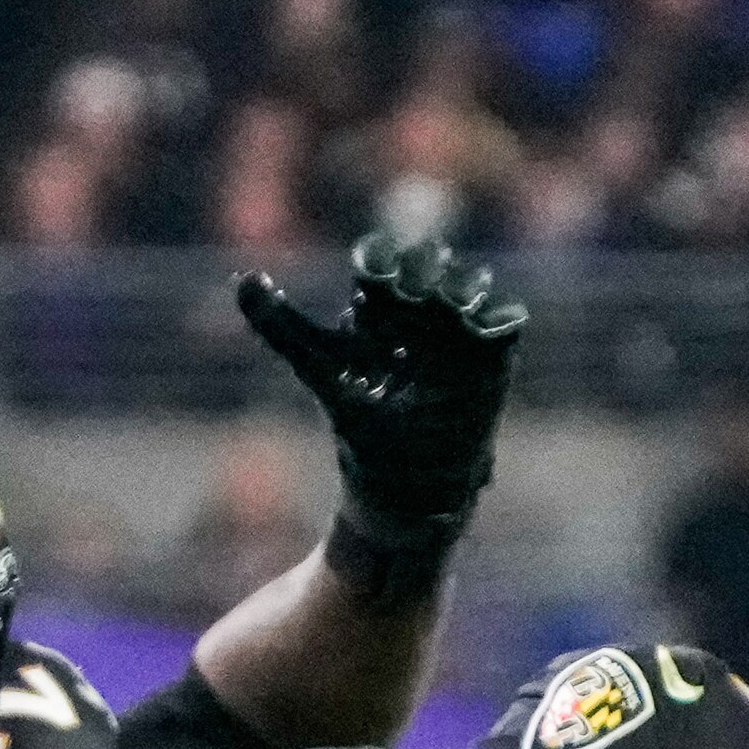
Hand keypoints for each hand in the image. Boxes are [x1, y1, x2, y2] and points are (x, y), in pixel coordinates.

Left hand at [238, 233, 526, 535]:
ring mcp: (457, 335)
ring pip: (467, 288)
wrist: (402, 485)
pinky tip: (477, 329)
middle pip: (428, 267)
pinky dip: (495, 319)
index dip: (380, 266)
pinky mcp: (490, 361)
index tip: (370, 284)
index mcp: (381, 308)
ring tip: (450, 307)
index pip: (383, 263)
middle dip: (423, 273)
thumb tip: (243, 279)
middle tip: (412, 292)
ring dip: (460, 291)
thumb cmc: (361, 427)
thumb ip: (282, 325)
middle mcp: (420, 314)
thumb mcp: (320, 368)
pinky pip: (504, 323)